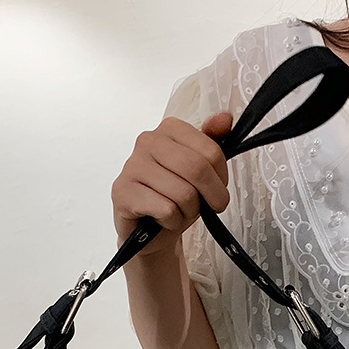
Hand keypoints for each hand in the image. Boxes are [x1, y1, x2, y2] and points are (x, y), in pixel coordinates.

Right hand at [112, 112, 232, 255]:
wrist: (147, 230)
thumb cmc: (173, 197)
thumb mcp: (199, 171)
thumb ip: (212, 144)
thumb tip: (225, 118)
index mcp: (169, 129)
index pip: (211, 151)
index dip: (222, 178)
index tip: (219, 189)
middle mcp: (148, 141)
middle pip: (197, 169)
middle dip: (212, 196)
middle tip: (211, 207)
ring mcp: (132, 166)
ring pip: (183, 194)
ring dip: (189, 212)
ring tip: (179, 211)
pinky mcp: (123, 192)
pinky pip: (166, 210)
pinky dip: (172, 221)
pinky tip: (162, 218)